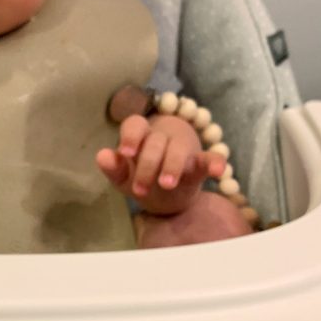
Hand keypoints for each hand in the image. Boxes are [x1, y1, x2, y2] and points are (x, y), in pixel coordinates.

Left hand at [96, 113, 225, 215]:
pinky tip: (218, 171)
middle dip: (147, 165)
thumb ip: (115, 168)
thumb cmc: (143, 178)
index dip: (130, 137)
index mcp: (140, 136)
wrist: (169, 195)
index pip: (134, 125)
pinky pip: (210, 158)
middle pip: (154, 141)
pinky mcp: (200, 163)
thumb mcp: (125, 178)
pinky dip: (215, 162)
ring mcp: (183, 148)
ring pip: (177, 148)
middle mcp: (162, 137)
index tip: (126, 153)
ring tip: (166, 184)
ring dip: (172, 165)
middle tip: (140, 191)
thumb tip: (101, 156)